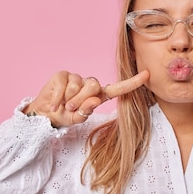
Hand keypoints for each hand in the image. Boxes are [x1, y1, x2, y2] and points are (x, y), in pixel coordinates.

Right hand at [23, 70, 149, 126]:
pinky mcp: (62, 75)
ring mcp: (76, 78)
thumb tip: (93, 101)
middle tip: (71, 108)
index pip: (118, 88)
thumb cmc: (65, 116)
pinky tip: (54, 104)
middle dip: (81, 100)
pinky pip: (63, 85)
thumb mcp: (77, 118)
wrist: (45, 115)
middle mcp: (90, 84)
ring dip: (68, 99)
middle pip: (94, 86)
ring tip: (63, 105)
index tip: (147, 74)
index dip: (132, 82)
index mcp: (99, 95)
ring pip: (77, 85)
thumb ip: (86, 111)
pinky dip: (57, 98)